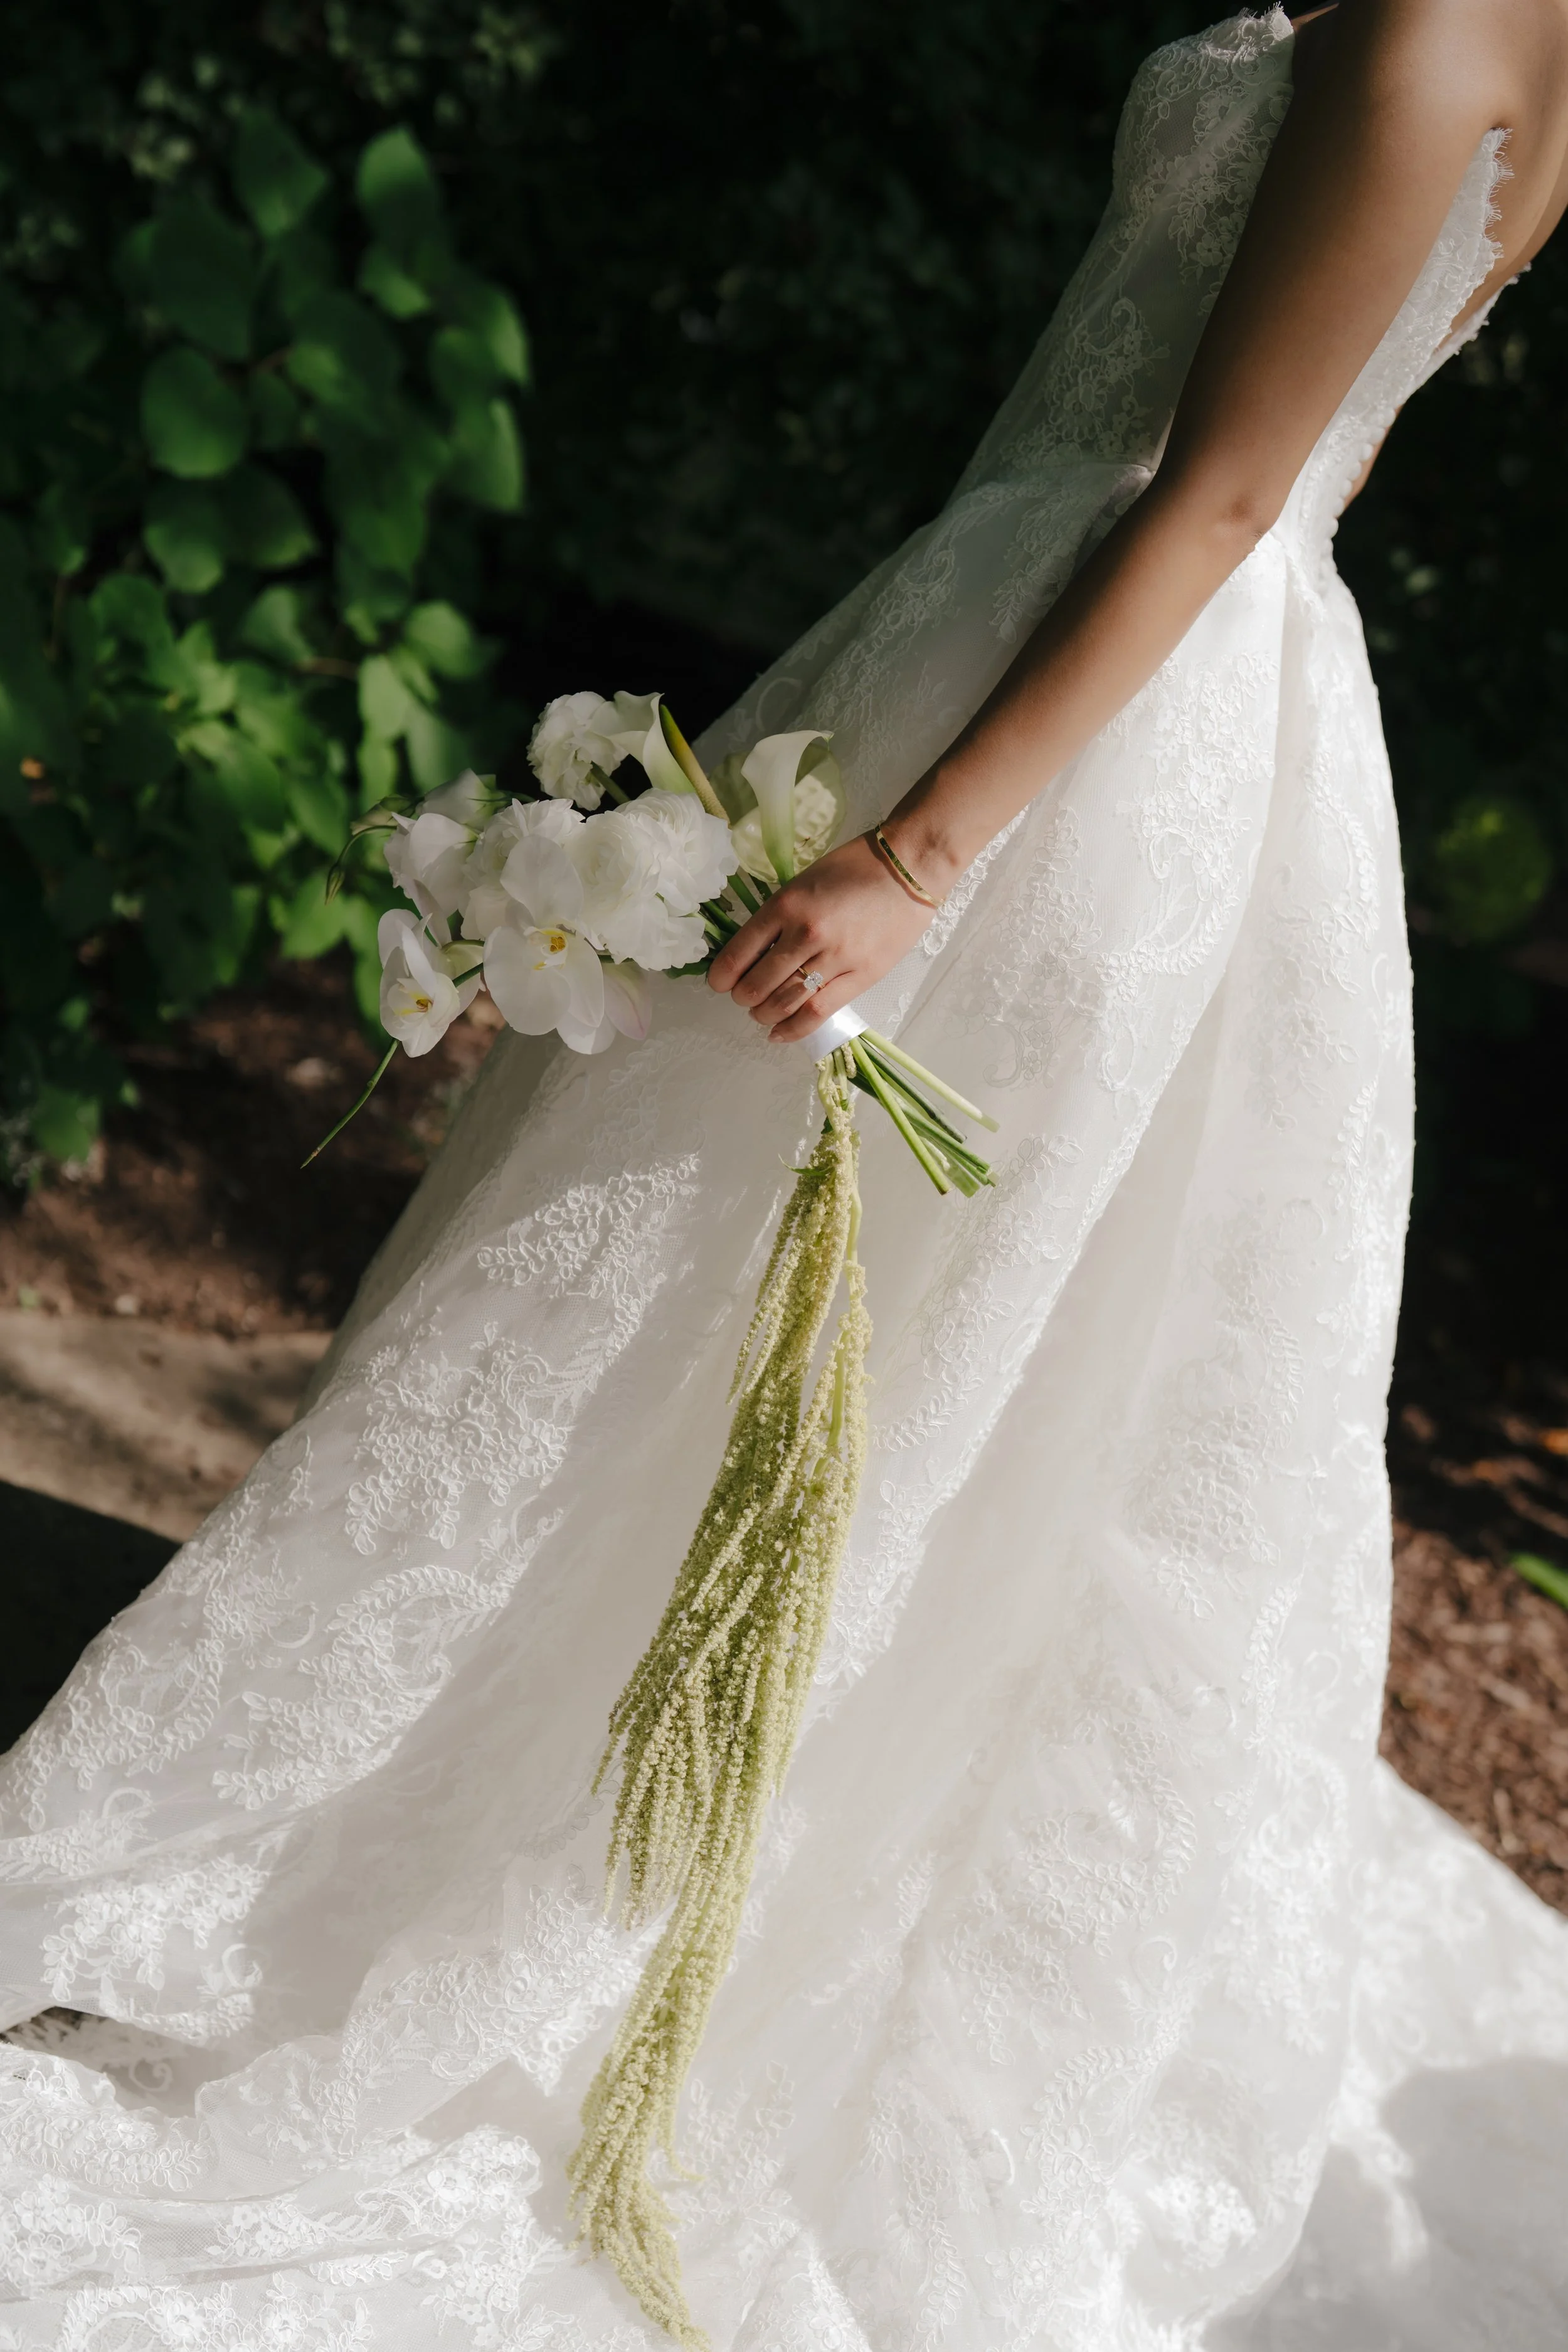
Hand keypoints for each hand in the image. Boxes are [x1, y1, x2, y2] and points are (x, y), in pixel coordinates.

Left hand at [707, 834, 935, 1041]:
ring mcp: (834, 959)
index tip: (719, 982)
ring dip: (764, 1014)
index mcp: (786, 905)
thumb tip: (752, 950)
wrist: (908, 867)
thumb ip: (778, 916)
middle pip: (757, 985)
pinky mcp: (860, 977)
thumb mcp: (803, 881)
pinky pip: (817, 1013)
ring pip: (784, 1003)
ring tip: (761, 1013)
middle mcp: (805, 934)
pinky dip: (792, 1029)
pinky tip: (778, 1033)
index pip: (738, 953)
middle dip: (743, 997)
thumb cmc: (854, 867)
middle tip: (744, 996)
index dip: (722, 976)